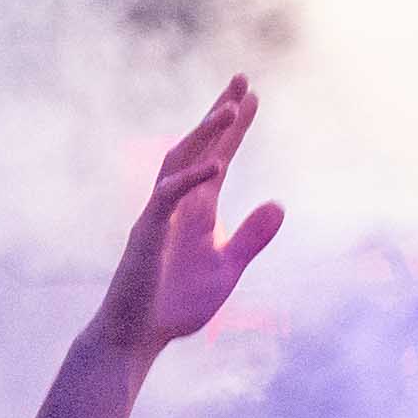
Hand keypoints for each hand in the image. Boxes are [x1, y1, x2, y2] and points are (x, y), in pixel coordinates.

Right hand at [94, 78, 283, 356]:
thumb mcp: (227, 268)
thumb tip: (279, 205)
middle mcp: (178, 203)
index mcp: (198, 209)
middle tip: (241, 81)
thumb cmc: (176, 303)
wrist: (138, 336)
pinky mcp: (147, 234)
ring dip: (204, 136)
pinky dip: (190, 180)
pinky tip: (216, 166)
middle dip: (219, 114)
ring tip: (230, 110)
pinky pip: (168, 199)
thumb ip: (251, 237)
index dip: (235, 128)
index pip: (219, 157)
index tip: (252, 96)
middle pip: (198, 147)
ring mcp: (159, 215)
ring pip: (179, 162)